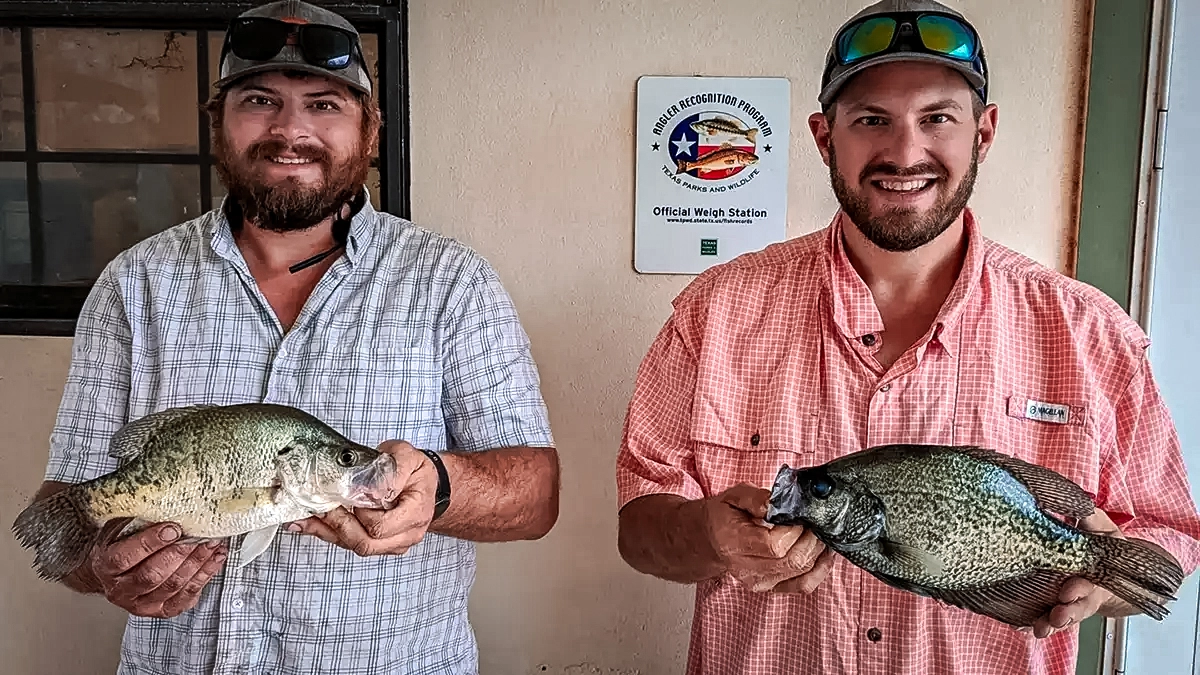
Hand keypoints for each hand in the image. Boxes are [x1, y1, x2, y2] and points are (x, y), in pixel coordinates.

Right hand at [88, 520, 226, 617]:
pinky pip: (187, 596)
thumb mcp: (120, 527)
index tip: (173, 528)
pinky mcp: (162, 611)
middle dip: (180, 554)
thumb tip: (165, 503)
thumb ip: (138, 520)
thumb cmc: (121, 544)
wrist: (116, 572)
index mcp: (105, 566)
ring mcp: (142, 604)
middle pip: (152, 575)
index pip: (125, 557)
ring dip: (197, 563)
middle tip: (200, 536)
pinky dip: (205, 575)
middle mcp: (120, 590)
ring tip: (212, 543)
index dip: (150, 543)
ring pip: (173, 586)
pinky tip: (215, 558)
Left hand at [289, 440, 439, 556]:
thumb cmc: (417, 471)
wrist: (427, 486)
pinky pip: (351, 544)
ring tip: (306, 516)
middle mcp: (406, 534)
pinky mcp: (379, 544)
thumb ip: (391, 469)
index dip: (361, 515)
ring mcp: (393, 543)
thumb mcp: (409, 457)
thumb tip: (367, 486)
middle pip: (366, 544)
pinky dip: (328, 534)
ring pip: (356, 547)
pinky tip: (308, 523)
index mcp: (416, 513)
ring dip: (329, 532)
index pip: (381, 526)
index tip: (351, 496)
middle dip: (339, 526)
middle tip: (321, 507)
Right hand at [703, 483, 835, 593]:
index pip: (773, 545)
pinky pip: (805, 584)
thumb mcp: (734, 496)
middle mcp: (745, 569)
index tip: (800, 513)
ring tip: (818, 531)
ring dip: (817, 551)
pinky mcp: (772, 588)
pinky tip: (821, 551)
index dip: (794, 530)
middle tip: (815, 519)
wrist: (714, 538)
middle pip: (792, 561)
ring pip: (802, 572)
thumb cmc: (726, 516)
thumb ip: (756, 497)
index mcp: (733, 544)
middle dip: (811, 538)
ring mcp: (760, 582)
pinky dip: (820, 568)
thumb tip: (778, 503)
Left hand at [1029, 509, 1122, 638]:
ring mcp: (1069, 601)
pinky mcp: (1052, 603)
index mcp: (1096, 573)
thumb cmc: (1101, 540)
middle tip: (1055, 617)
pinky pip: (1043, 616)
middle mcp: (1084, 591)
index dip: (1079, 589)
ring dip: (1050, 624)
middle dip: (1066, 613)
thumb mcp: (1100, 526)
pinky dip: (1031, 622)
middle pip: (1078, 607)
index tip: (1067, 592)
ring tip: (1039, 629)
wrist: (1106, 562)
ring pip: (1062, 617)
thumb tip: (1078, 503)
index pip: (1089, 584)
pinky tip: (1020, 626)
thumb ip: (1089, 517)